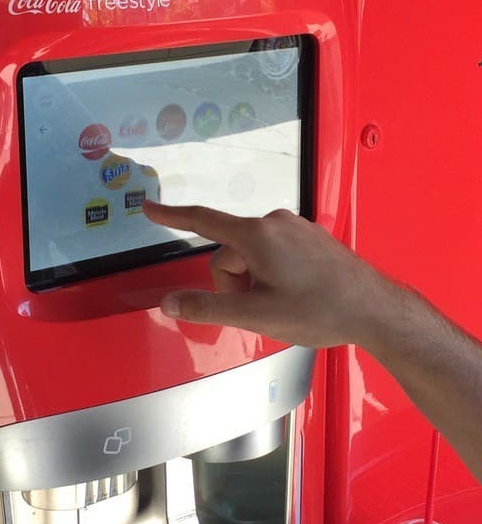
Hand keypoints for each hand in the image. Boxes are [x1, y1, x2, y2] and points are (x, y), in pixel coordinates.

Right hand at [142, 201, 393, 350]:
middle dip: (235, 284)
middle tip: (262, 310)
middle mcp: (275, 222)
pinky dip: (274, 276)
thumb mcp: (256, 316)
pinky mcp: (310, 238)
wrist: (374, 309)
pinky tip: (297, 296)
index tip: (149, 208)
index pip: (203, 221)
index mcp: (257, 235)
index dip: (172, 216)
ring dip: (256, 282)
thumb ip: (208, 307)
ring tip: (285, 305)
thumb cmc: (319, 311)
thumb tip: (169, 302)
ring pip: (253, 256)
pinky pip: (275, 254)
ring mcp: (295, 228)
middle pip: (230, 253)